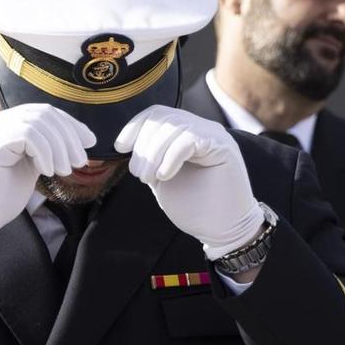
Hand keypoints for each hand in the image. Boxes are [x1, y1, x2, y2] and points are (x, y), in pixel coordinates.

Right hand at [0, 104, 94, 263]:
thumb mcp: (28, 167)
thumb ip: (44, 150)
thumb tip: (75, 141)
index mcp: (5, 125)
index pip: (44, 112)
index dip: (71, 125)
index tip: (89, 142)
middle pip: (44, 113)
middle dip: (70, 135)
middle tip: (79, 162)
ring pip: (39, 122)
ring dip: (60, 146)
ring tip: (65, 170)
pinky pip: (28, 134)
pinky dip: (45, 152)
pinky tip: (47, 172)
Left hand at [115, 106, 265, 259]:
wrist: (222, 230)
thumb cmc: (194, 207)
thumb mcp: (161, 178)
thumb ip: (149, 158)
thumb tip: (125, 146)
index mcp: (186, 133)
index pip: (157, 114)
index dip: (135, 127)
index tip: (120, 148)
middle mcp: (201, 128)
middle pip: (163, 118)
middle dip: (143, 146)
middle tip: (139, 174)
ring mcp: (214, 135)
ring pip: (175, 127)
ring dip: (154, 153)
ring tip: (151, 178)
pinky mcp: (223, 147)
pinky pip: (190, 139)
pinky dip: (171, 157)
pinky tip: (165, 176)